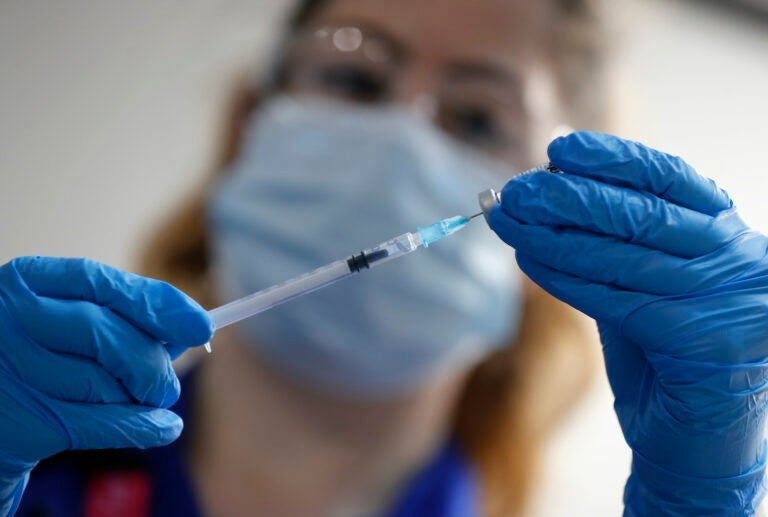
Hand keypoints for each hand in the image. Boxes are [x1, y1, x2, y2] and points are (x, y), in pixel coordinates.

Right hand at [0, 257, 212, 514]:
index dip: (158, 303)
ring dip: (142, 398)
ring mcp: (11, 370)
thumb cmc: (41, 357)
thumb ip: (122, 319)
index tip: (201, 325)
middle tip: (169, 384)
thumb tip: (190, 329)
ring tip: (148, 402)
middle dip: (151, 364)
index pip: (102, 283)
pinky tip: (165, 426)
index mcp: (27, 281)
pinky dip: (144, 426)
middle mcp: (11, 319)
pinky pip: (103, 423)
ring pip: (105, 383)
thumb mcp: (69, 321)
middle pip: (107, 335)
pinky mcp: (19, 422)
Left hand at [488, 132, 767, 514]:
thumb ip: (613, 244)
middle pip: (641, 212)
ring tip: (508, 220)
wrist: (696, 439)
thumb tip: (550, 194)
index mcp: (729, 235)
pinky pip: (613, 298)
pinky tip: (527, 260)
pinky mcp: (702, 341)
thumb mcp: (647, 285)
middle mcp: (739, 260)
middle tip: (515, 189)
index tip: (560, 148)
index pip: (670, 178)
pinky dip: (563, 277)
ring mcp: (727, 300)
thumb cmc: (667, 355)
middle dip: (568, 197)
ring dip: (552, 235)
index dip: (613, 158)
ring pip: (621, 254)